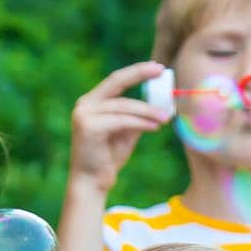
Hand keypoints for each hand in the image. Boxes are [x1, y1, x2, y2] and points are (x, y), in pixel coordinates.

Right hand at [69, 61, 170, 193]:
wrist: (92, 183)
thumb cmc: (108, 158)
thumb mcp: (126, 132)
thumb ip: (136, 117)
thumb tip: (159, 104)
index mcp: (92, 102)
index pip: (116, 80)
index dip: (137, 71)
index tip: (158, 67)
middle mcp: (85, 104)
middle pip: (117, 82)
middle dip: (140, 74)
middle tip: (162, 72)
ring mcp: (84, 114)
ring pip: (124, 106)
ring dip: (148, 110)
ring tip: (166, 116)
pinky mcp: (89, 127)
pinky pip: (122, 121)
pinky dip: (141, 122)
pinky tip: (156, 127)